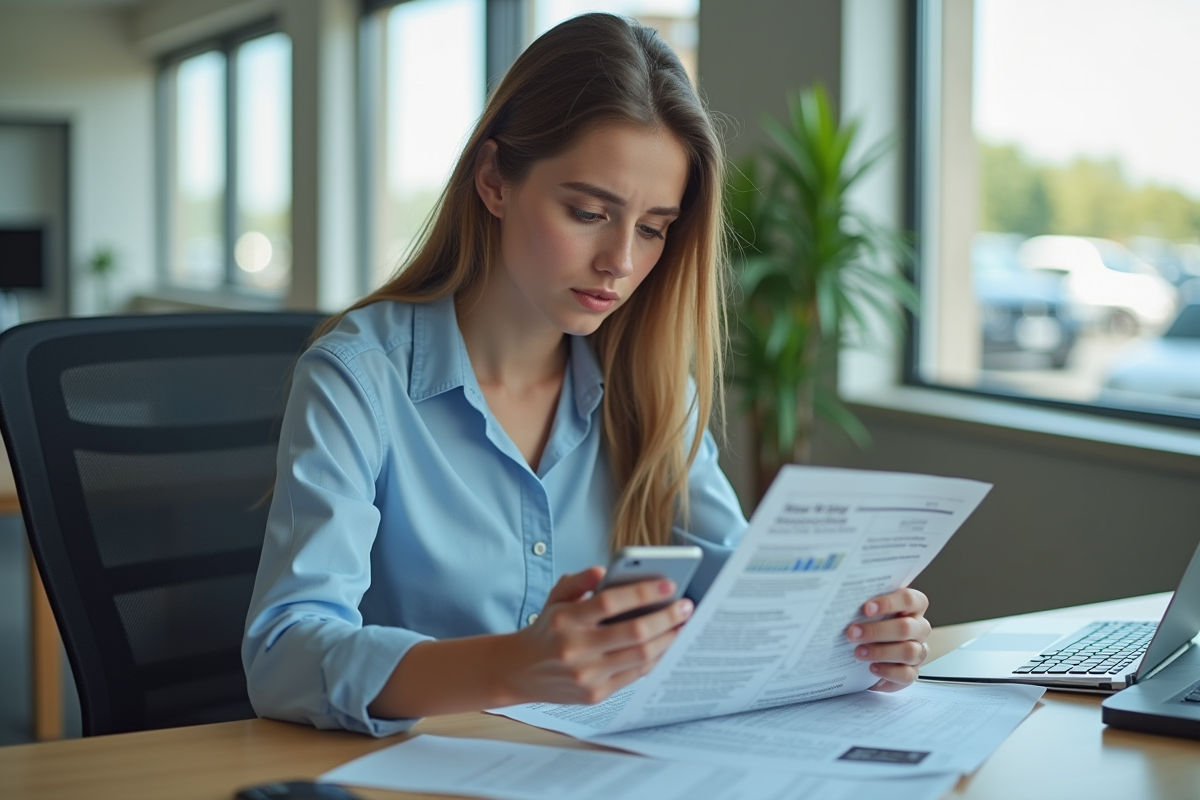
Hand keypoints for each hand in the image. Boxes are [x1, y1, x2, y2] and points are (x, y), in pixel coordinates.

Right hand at [501, 567, 693, 705]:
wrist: (520, 671)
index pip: (610, 603)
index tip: (670, 585)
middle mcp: (575, 648)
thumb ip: (578, 580)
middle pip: (634, 632)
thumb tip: (603, 571)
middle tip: (686, 606)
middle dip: (667, 618)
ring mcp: (586, 675)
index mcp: (565, 619)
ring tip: (682, 625)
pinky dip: (655, 658)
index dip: (643, 592)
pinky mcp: (595, 694)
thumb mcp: (555, 598)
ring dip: (668, 639)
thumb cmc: (546, 629)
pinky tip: (665, 644)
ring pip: (640, 656)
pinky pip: (635, 674)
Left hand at [846, 587, 930, 691]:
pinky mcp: (912, 671)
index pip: (909, 599)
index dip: (889, 603)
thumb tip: (846, 599)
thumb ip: (866, 605)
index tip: (867, 608)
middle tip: (853, 633)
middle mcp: (919, 628)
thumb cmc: (870, 625)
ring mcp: (918, 650)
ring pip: (909, 651)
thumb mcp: (867, 613)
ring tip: (859, 652)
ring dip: (881, 652)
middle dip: (877, 631)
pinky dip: (888, 671)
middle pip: (907, 628)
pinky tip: (872, 668)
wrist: (867, 657)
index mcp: (912, 607)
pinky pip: (907, 674)